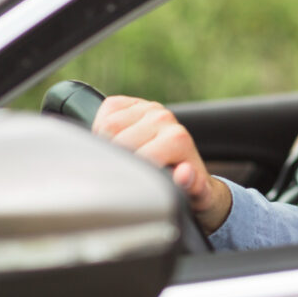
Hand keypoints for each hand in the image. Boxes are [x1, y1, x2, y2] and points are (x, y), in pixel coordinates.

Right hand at [92, 96, 231, 229]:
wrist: (186, 167)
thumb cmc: (188, 185)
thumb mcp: (195, 194)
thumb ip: (192, 186)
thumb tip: (184, 173)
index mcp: (177, 139)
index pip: (140, 156)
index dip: (129, 176)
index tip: (130, 188)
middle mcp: (164, 118)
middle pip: (119, 139)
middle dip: (115, 162)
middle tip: (121, 175)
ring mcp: (149, 108)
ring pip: (108, 124)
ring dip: (105, 144)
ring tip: (117, 160)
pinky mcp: (133, 102)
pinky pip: (108, 108)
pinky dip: (101, 125)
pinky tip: (113, 142)